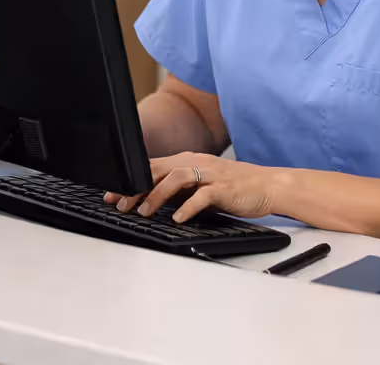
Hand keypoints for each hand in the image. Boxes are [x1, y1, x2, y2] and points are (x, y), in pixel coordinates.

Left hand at [103, 154, 284, 222]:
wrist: (268, 185)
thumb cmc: (233, 187)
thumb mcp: (199, 185)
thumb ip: (177, 189)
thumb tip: (148, 201)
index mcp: (187, 161)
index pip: (151, 168)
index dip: (129, 180)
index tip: (111, 194)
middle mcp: (195, 164)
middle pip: (158, 170)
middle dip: (136, 187)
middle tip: (119, 204)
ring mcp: (210, 174)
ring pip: (176, 179)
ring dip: (157, 196)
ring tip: (144, 212)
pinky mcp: (224, 188)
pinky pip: (203, 196)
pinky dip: (188, 207)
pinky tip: (177, 219)